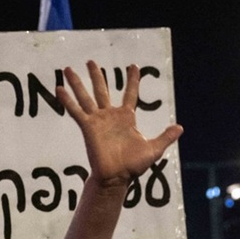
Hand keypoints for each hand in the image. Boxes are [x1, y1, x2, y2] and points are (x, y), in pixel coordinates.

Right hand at [57, 62, 182, 188]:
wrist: (116, 177)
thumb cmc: (133, 165)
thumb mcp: (153, 149)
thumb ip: (165, 137)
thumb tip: (180, 128)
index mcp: (126, 117)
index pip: (130, 94)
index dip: (132, 80)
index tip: (133, 66)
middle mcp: (110, 115)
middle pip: (102, 90)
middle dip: (96, 76)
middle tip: (91, 61)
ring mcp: (97, 120)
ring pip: (86, 96)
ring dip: (77, 83)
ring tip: (68, 69)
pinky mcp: (87, 127)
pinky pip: (76, 111)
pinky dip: (67, 101)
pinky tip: (59, 89)